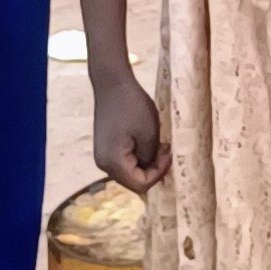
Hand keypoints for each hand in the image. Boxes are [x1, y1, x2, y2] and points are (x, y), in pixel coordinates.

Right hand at [93, 69, 169, 192]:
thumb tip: (151, 172)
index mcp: (113, 163)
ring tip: (158, 145)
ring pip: (129, 173)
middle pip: (133, 182)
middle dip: (153, 170)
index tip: (168, 153)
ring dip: (146, 163)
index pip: (140, 185)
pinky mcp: (105, 148)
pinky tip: (147, 142)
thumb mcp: (149, 134)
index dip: (159, 173)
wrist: (113, 84)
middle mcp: (103, 164)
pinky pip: (124, 162)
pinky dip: (138, 157)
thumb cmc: (133, 106)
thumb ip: (151, 159)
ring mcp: (102, 157)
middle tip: (165, 149)